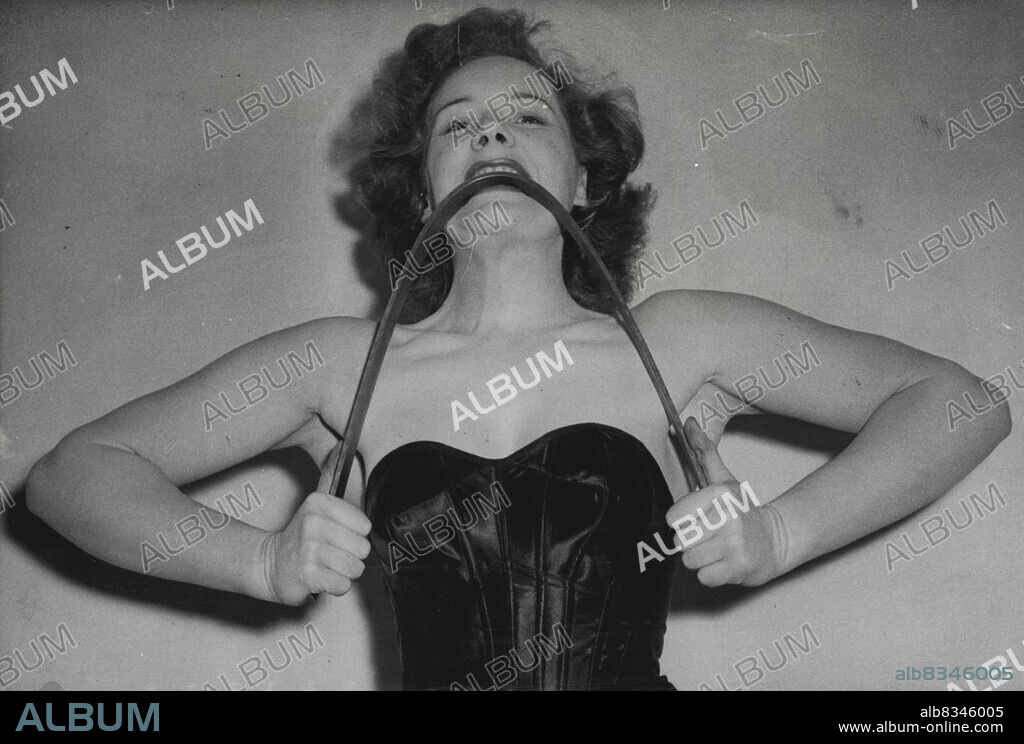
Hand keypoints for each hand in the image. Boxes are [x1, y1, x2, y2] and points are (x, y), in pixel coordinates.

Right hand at [260, 491, 371, 604]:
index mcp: (319, 503)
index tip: (338, 537)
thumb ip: (346, 515)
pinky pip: (343, 584)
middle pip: (363, 548)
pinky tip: (322, 578)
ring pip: (355, 567)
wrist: (270, 564)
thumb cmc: (301, 543)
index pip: (364, 525)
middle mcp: (313, 522)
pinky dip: (336, 586)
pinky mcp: (308, 573)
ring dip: (344, 573)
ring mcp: (310, 548)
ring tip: (327, 567)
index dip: (355, 536)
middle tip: (332, 555)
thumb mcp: (319, 515)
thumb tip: (372, 526)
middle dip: (352, 557)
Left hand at [665, 418, 787, 586]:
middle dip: (690, 542)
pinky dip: (711, 574)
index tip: (698, 519)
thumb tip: (688, 422)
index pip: (673, 517)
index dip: (682, 521)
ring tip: (716, 550)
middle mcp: (728, 518)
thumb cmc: (742, 511)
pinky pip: (704, 578)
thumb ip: (704, 452)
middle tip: (708, 536)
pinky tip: (724, 563)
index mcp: (720, 495)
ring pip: (690, 561)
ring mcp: (735, 545)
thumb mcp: (723, 480)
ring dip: (700, 559)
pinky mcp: (740, 569)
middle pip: (680, 541)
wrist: (777, 540)